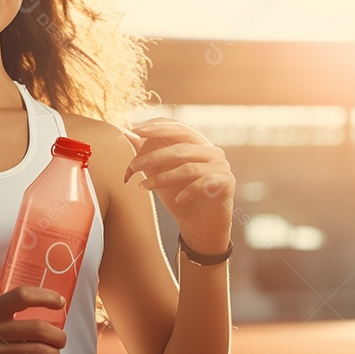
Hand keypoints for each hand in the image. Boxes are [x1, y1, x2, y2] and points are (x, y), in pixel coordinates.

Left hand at [122, 117, 234, 252]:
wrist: (200, 226)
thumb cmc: (178, 196)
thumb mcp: (158, 174)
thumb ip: (146, 153)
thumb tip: (128, 133)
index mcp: (198, 143)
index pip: (178, 127)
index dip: (157, 127)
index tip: (134, 130)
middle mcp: (212, 150)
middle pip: (181, 146)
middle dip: (154, 155)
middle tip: (133, 166)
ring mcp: (221, 165)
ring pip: (188, 167)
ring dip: (162, 178)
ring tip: (143, 187)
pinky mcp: (226, 182)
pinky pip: (203, 183)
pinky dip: (187, 191)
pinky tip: (176, 199)